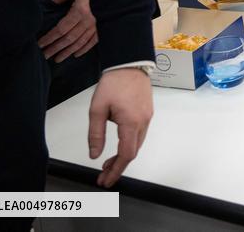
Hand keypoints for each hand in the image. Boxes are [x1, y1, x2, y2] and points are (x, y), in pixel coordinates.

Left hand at [39, 0, 97, 61]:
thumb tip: (51, 3)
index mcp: (79, 11)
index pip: (60, 29)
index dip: (49, 38)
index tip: (40, 44)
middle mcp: (88, 21)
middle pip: (68, 39)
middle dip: (55, 48)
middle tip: (45, 56)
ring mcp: (96, 26)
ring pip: (79, 43)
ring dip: (67, 52)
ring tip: (58, 58)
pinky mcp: (103, 28)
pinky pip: (93, 41)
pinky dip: (84, 49)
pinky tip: (76, 54)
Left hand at [88, 68, 153, 187]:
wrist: (130, 63)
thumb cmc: (113, 83)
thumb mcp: (97, 109)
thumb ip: (96, 134)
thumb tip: (95, 154)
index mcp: (131, 122)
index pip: (126, 154)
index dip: (116, 170)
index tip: (106, 180)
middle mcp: (143, 122)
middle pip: (133, 151)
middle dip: (118, 166)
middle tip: (103, 175)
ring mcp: (148, 117)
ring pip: (137, 143)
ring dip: (124, 155)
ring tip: (108, 162)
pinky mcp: (148, 112)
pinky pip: (140, 134)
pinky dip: (129, 144)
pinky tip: (119, 145)